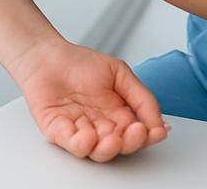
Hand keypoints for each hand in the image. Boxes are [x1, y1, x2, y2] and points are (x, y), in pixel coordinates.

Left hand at [13, 39, 169, 161]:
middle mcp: (100, 127)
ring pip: (97, 151)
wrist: (47, 55)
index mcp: (117, 115)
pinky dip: (81, 144)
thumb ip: (141, 96)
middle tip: (135, 133)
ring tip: (112, 138)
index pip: (137, 134)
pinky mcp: (59, 133)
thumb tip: (159, 122)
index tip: (155, 131)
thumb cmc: (79, 62)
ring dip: (107, 148)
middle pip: (120, 146)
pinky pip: (72, 144)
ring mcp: (80, 131)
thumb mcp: (119, 72)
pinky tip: (88, 134)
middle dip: (130, 143)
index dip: (147, 136)